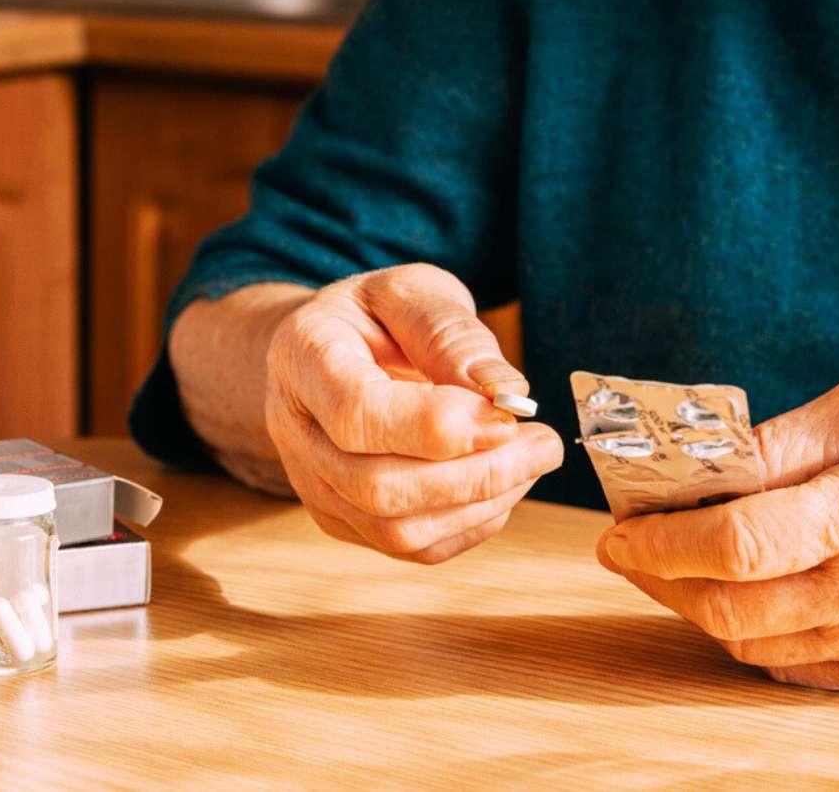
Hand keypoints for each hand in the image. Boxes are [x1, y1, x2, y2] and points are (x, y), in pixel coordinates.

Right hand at [264, 263, 562, 562]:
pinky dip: (470, 524)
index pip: (357, 412)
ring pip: (395, 528)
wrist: (334, 349)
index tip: (506, 416)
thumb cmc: (374, 316)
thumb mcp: (411, 292)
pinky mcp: (342, 519)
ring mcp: (314, 483)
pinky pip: (409, 547)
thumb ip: (451, 333)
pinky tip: (501, 484)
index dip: (437, 426)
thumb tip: (504, 391)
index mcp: (304, 357)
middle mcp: (296, 430)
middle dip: (475, 474)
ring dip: (481, 504)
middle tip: (542, 443)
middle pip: (377, 486)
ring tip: (530, 460)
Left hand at [597, 376, 838, 695]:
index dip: (664, 542)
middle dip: (659, 577)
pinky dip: (743, 628)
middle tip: (624, 545)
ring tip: (666, 561)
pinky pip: (788, 662)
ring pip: (751, 642)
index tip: (618, 528)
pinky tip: (729, 588)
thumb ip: (778, 443)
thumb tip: (696, 471)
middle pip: (733, 606)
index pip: (743, 544)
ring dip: (692, 603)